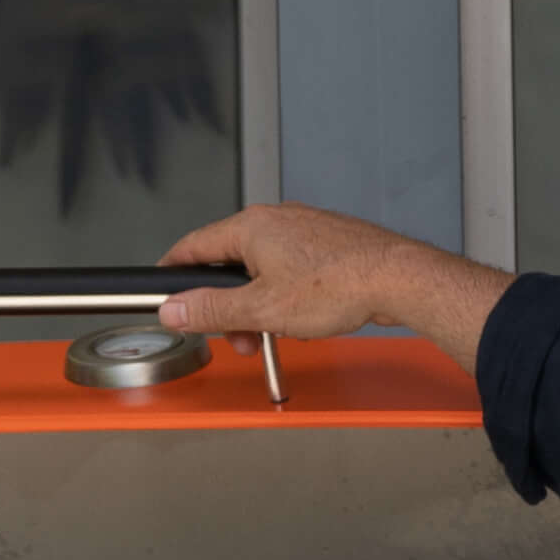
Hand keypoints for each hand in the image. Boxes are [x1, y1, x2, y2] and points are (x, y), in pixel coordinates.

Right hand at [155, 202, 516, 362]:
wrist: (397, 279)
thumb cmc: (338, 286)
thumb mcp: (261, 309)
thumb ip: (211, 309)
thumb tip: (172, 309)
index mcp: (251, 228)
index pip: (193, 247)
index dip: (173, 272)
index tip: (163, 290)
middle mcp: (275, 220)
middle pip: (230, 264)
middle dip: (227, 308)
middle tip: (237, 339)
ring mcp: (303, 229)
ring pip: (262, 270)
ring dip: (257, 307)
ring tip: (272, 335)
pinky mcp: (326, 242)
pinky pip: (289, 269)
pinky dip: (283, 295)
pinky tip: (298, 319)